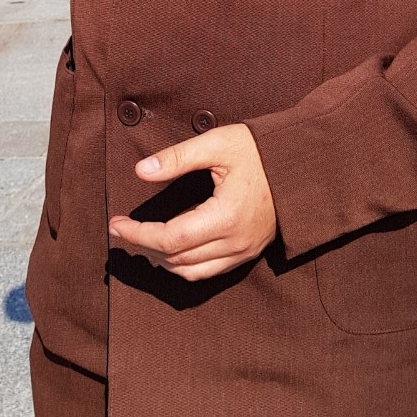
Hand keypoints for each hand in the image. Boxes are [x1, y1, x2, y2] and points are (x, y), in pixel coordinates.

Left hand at [108, 124, 276, 282]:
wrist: (301, 165)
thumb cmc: (258, 150)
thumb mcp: (217, 143)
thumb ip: (178, 157)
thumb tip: (141, 170)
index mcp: (226, 216)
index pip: (170, 239)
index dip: (138, 234)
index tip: (115, 224)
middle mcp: (235, 242)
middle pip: (176, 259)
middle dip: (144, 246)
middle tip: (121, 230)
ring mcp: (243, 252)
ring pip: (191, 272)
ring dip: (161, 260)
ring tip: (141, 239)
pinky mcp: (247, 253)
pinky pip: (208, 271)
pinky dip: (183, 264)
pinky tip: (169, 246)